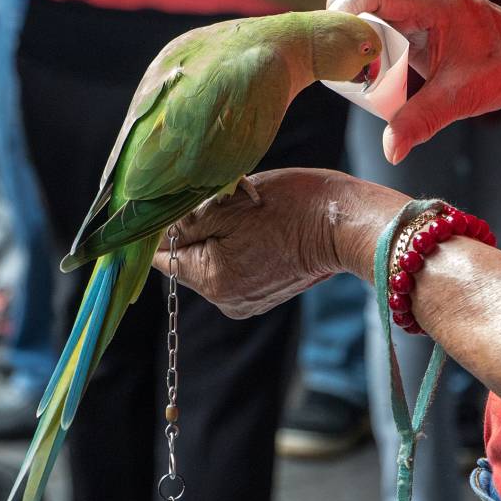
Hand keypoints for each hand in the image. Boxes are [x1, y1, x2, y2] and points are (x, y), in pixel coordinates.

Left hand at [151, 169, 406, 317]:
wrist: (347, 225)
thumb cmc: (291, 207)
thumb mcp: (226, 204)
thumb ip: (183, 222)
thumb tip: (153, 231)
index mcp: (210, 280)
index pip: (162, 256)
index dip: (162, 228)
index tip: (175, 204)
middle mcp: (225, 300)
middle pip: (188, 259)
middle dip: (198, 228)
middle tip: (225, 200)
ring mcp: (246, 300)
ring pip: (212, 260)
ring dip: (220, 235)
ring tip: (249, 212)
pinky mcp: (264, 293)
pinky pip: (236, 266)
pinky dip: (240, 245)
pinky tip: (263, 227)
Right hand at [328, 0, 500, 162]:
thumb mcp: (458, 98)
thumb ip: (419, 121)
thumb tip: (390, 150)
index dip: (344, 13)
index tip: (331, 45)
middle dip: (343, 32)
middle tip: (340, 70)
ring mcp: (412, 1)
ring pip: (363, 10)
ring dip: (353, 40)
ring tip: (353, 75)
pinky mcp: (409, 17)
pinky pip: (374, 23)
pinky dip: (364, 46)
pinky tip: (367, 73)